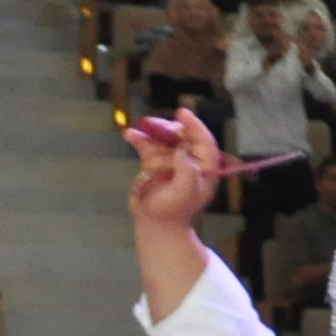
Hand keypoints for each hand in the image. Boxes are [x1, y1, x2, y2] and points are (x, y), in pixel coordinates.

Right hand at [123, 106, 222, 232]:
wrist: (155, 223)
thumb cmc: (173, 211)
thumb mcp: (184, 193)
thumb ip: (186, 171)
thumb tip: (181, 150)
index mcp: (205, 168)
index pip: (204, 142)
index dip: (195, 126)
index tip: (183, 113)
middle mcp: (190, 161)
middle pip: (182, 136)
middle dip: (168, 129)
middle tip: (153, 126)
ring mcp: (171, 160)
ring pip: (163, 139)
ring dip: (151, 134)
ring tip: (138, 133)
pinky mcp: (154, 162)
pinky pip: (148, 146)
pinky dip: (139, 139)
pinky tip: (129, 135)